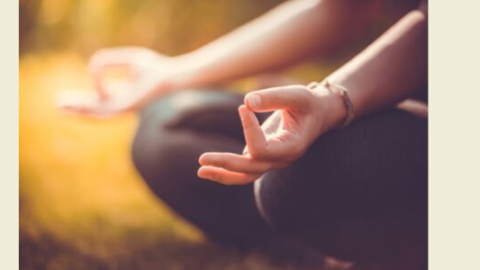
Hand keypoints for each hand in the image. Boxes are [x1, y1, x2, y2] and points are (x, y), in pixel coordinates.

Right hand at [57, 47, 181, 116]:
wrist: (170, 78)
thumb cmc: (155, 68)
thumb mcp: (128, 60)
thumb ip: (107, 61)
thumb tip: (91, 67)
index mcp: (124, 94)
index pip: (102, 96)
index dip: (93, 83)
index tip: (94, 66)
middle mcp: (122, 104)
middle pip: (95, 108)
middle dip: (77, 106)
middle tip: (58, 104)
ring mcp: (123, 109)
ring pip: (96, 113)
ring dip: (78, 109)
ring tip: (60, 106)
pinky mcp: (124, 109)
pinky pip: (104, 103)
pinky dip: (96, 93)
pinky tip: (84, 95)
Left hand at [198, 84, 344, 184]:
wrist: (319, 114)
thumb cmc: (309, 103)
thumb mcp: (297, 95)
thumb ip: (274, 97)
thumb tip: (246, 102)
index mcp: (292, 147)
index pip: (262, 149)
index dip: (248, 130)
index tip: (244, 107)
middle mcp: (281, 159)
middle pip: (250, 169)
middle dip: (225, 164)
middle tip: (201, 159)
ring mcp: (272, 161)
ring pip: (245, 175)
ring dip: (222, 174)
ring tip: (200, 170)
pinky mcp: (263, 157)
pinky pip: (243, 168)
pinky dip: (226, 168)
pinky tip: (208, 166)